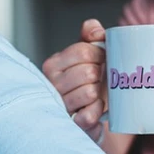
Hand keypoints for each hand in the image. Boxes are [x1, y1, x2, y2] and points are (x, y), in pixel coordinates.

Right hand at [42, 19, 106, 140]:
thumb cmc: (89, 81)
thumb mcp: (88, 55)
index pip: (83, 51)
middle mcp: (51, 85)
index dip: (100, 54)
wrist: (91, 114)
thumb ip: (90, 36)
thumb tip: (94, 29)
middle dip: (100, 75)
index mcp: (53, 65)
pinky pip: (89, 115)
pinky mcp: (70, 124)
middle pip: (88, 71)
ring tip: (95, 95)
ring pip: (90, 91)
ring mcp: (59, 105)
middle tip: (98, 80)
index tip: (102, 60)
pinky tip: (95, 108)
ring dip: (99, 94)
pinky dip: (97, 111)